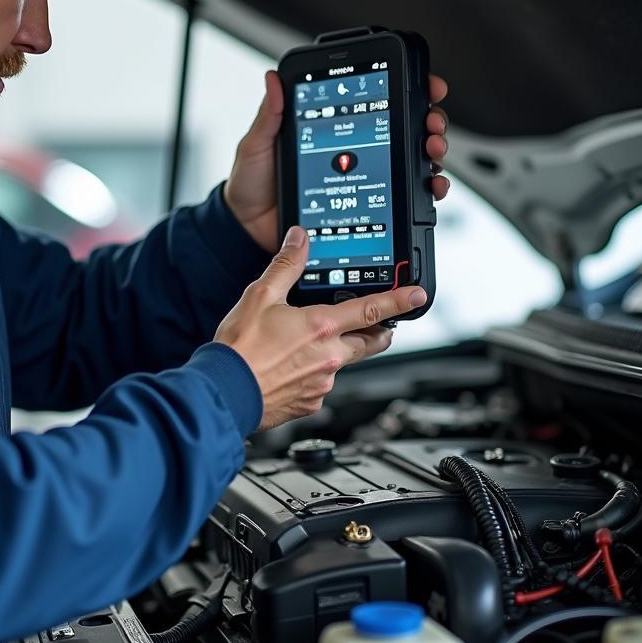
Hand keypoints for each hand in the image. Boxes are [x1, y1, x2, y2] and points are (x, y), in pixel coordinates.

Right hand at [215, 227, 426, 429]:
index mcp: (321, 327)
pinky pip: (322, 384)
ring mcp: (322, 383)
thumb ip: (286, 266)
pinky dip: (314, 372)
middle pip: (371, 342)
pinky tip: (294, 366)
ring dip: (340, 350)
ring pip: (344, 363)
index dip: (399, 301)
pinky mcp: (310, 403)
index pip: (372, 310)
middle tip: (382, 323)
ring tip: (317, 342)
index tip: (418, 296)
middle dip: (380, 331)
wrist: (223, 392)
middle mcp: (330, 357)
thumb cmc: (240, 349)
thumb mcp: (260, 296)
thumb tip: (299, 239)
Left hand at [225, 70, 451, 253]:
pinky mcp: (366, 207)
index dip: (408, 89)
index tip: (425, 86)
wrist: (250, 230)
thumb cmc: (253, 186)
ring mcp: (363, 178)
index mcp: (333, 128)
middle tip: (431, 124)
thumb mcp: (258, 146)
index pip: (377, 100)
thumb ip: (270, 116)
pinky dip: (424, 190)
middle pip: (406, 127)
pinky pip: (402, 197)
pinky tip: (429, 186)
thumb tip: (274, 80)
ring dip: (432, 152)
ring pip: (412, 160)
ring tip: (432, 152)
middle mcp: (354, 151)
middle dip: (429, 120)